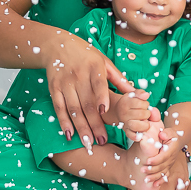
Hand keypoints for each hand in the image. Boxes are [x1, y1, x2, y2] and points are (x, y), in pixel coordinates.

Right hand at [43, 32, 132, 149]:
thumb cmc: (86, 55)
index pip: (98, 84)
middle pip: (86, 103)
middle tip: (102, 140)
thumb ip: (119, 79)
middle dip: (94, 123)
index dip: (101, 97)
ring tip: (88, 143)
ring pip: (73, 109)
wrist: (57, 46)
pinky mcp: (53, 88)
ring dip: (81, 127)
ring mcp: (65, 83)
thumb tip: (137, 93)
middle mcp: (78, 76)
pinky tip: (69, 135)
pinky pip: (59, 108)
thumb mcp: (104, 61)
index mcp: (94, 68)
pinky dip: (64, 122)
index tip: (105, 112)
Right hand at [110, 91, 154, 136]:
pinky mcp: (126, 131)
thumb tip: (146, 95)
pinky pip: (131, 135)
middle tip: (145, 113)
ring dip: (145, 124)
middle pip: (142, 114)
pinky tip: (140, 134)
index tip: (143, 105)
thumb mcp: (133, 95)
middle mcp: (124, 114)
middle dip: (147, 113)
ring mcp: (125, 123)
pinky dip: (136, 136)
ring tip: (145, 121)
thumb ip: (140, 93)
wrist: (119, 110)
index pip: (141, 103)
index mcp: (125, 103)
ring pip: (136, 125)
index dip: (145, 104)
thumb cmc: (129, 103)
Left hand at [144, 119, 183, 179]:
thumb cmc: (170, 135)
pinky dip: (160, 181)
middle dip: (152, 169)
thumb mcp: (169, 132)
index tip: (148, 161)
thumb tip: (162, 135)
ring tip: (146, 179)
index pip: (164, 156)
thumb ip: (166, 133)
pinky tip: (154, 185)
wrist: (176, 141)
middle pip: (162, 166)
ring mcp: (170, 164)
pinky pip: (165, 175)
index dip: (156, 160)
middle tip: (142, 170)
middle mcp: (171, 159)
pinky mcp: (168, 167)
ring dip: (154, 177)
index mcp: (171, 149)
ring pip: (163, 172)